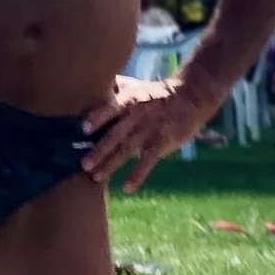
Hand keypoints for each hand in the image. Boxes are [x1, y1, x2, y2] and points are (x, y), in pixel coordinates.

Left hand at [81, 72, 207, 190]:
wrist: (191, 96)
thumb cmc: (157, 94)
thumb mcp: (136, 86)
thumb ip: (114, 90)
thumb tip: (90, 88)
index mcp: (130, 100)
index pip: (112, 107)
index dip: (98, 117)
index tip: (84, 128)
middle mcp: (138, 116)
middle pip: (116, 134)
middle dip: (99, 150)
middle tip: (84, 165)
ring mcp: (150, 130)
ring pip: (127, 149)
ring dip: (111, 164)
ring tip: (97, 177)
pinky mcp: (162, 142)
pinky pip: (148, 161)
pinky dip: (137, 175)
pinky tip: (127, 187)